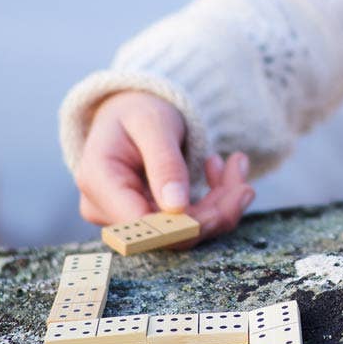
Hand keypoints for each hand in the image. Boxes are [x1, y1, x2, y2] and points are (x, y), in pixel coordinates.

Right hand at [75, 90, 255, 244]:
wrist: (132, 110)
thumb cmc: (138, 111)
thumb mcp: (153, 124)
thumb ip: (164, 163)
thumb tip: (176, 208)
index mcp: (98, 181)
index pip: (140, 225)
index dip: (186, 225)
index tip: (227, 201)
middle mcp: (106, 208)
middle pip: (170, 233)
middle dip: (216, 210)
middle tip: (244, 180)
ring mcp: (129, 217)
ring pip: (188, 231)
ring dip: (222, 203)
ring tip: (238, 165)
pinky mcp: (152, 219)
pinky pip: (192, 222)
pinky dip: (217, 199)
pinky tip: (226, 169)